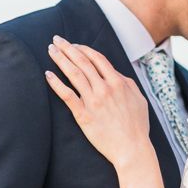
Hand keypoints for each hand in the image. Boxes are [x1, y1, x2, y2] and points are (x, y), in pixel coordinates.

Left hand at [45, 35, 151, 169]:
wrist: (132, 149)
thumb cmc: (137, 125)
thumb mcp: (138, 98)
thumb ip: (126, 82)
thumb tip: (113, 73)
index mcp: (118, 82)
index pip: (97, 59)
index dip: (84, 49)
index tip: (74, 45)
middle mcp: (104, 88)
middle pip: (83, 62)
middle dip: (68, 48)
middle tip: (56, 39)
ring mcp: (93, 101)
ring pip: (73, 74)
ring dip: (60, 59)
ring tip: (50, 50)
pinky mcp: (83, 115)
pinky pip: (67, 95)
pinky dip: (56, 83)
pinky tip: (48, 74)